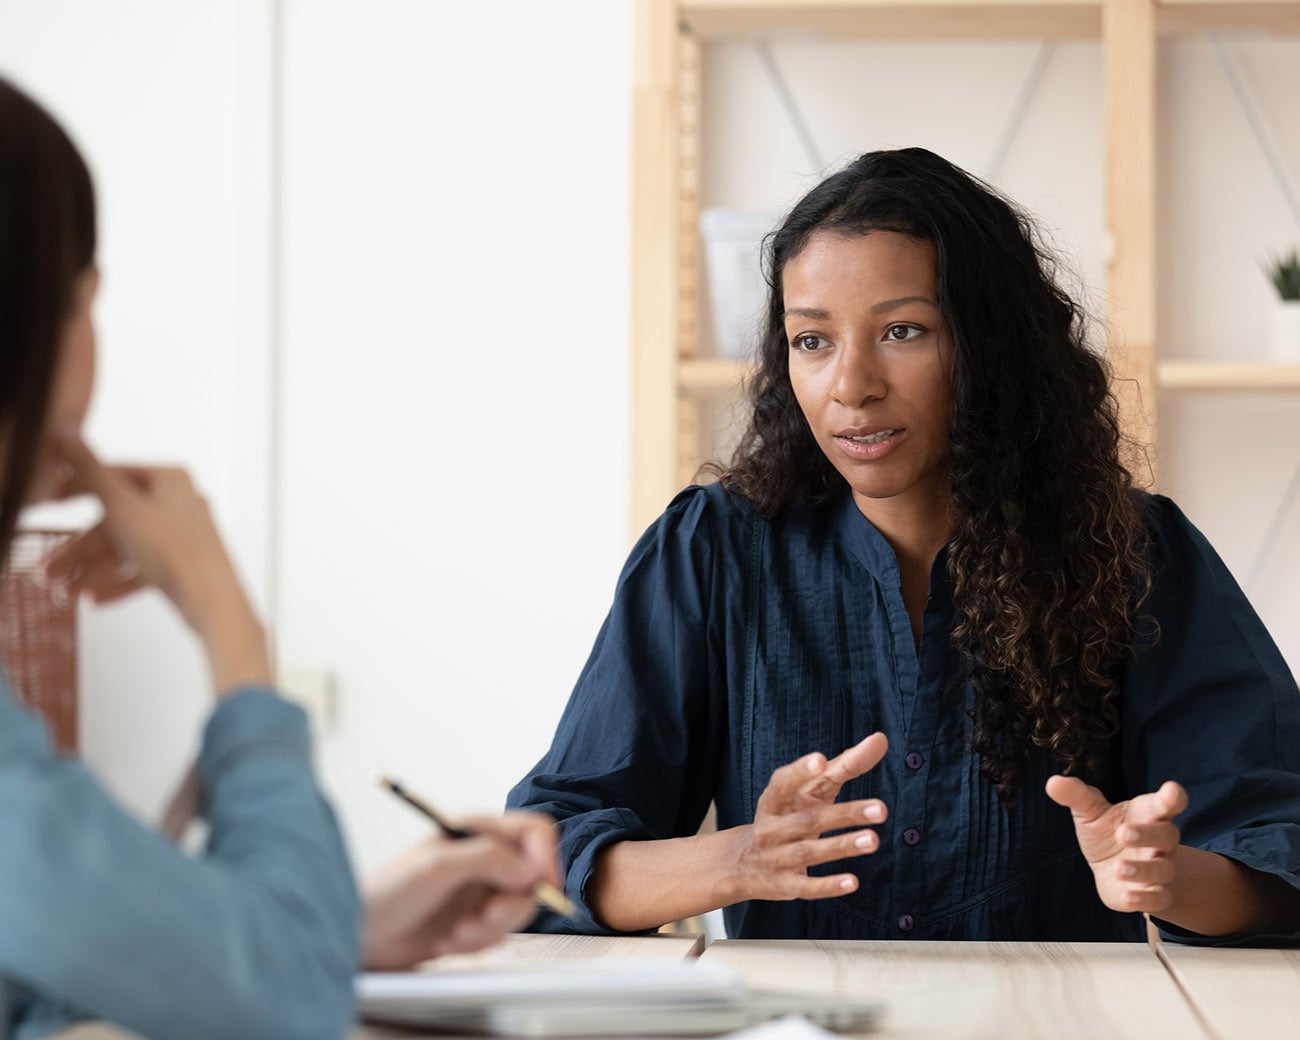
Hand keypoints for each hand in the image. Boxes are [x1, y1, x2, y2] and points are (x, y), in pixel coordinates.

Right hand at [41, 435, 268, 691]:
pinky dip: (118, 582)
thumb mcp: (122, 507)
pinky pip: (143, 570)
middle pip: (117, 519)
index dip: (78, 488)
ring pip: (127, 547)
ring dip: (93, 568)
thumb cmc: (176, 551)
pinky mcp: (186, 563)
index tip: (54, 502)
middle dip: (81, 547)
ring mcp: (185, 534)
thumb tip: (70, 437)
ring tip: (68, 588)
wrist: (212, 601)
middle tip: (52, 565)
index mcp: (171, 480)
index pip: (114, 474)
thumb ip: (92, 473)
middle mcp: (181, 502)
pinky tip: (95, 597)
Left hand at [362, 811, 560, 969]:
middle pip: (533, 876)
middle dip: (510, 905)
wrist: (361, 935)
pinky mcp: (477, 918)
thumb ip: (487, 859)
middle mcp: (486, 857)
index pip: (533, 831)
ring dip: (490, 929)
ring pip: (519, 908)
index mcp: (477, 830)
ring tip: (456, 933)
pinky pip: (501, 932)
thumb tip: (529, 868)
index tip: (544, 883)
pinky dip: (479, 942)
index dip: (545, 855)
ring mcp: (483, 889)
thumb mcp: (436, 867)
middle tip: (484, 917)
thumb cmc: (386, 892)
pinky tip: (449, 940)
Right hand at [729, 733, 888, 902]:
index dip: (801, 771)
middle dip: (844, 814)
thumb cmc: (788, 815)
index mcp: (774, 799)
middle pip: (808, 819)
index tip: (821, 760)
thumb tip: (880, 740)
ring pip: (808, 852)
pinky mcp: (785, 885)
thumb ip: (844, 766)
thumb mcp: (809, 790)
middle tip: (880, 808)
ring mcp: (776, 857)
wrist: (746, 863)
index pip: (783, 782)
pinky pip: (806, 887)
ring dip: (841, 846)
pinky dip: (828, 885)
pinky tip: (852, 882)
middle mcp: (771, 827)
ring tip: (873, 840)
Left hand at [1046, 775, 1187, 914]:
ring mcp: (1159, 868)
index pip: (1165, 804)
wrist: (1111, 871)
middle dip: (1148, 834)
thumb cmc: (1107, 833)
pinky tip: (1128, 896)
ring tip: (1120, 868)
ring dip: (1143, 869)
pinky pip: (1158, 898)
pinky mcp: (1153, 895)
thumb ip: (1076, 795)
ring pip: (1163, 869)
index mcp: (1147, 814)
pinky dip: (1145, 899)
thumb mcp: (1090, 812)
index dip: (1172, 797)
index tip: (1172, 791)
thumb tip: (1053, 782)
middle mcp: (1159, 842)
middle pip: (1167, 835)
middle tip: (1122, 833)